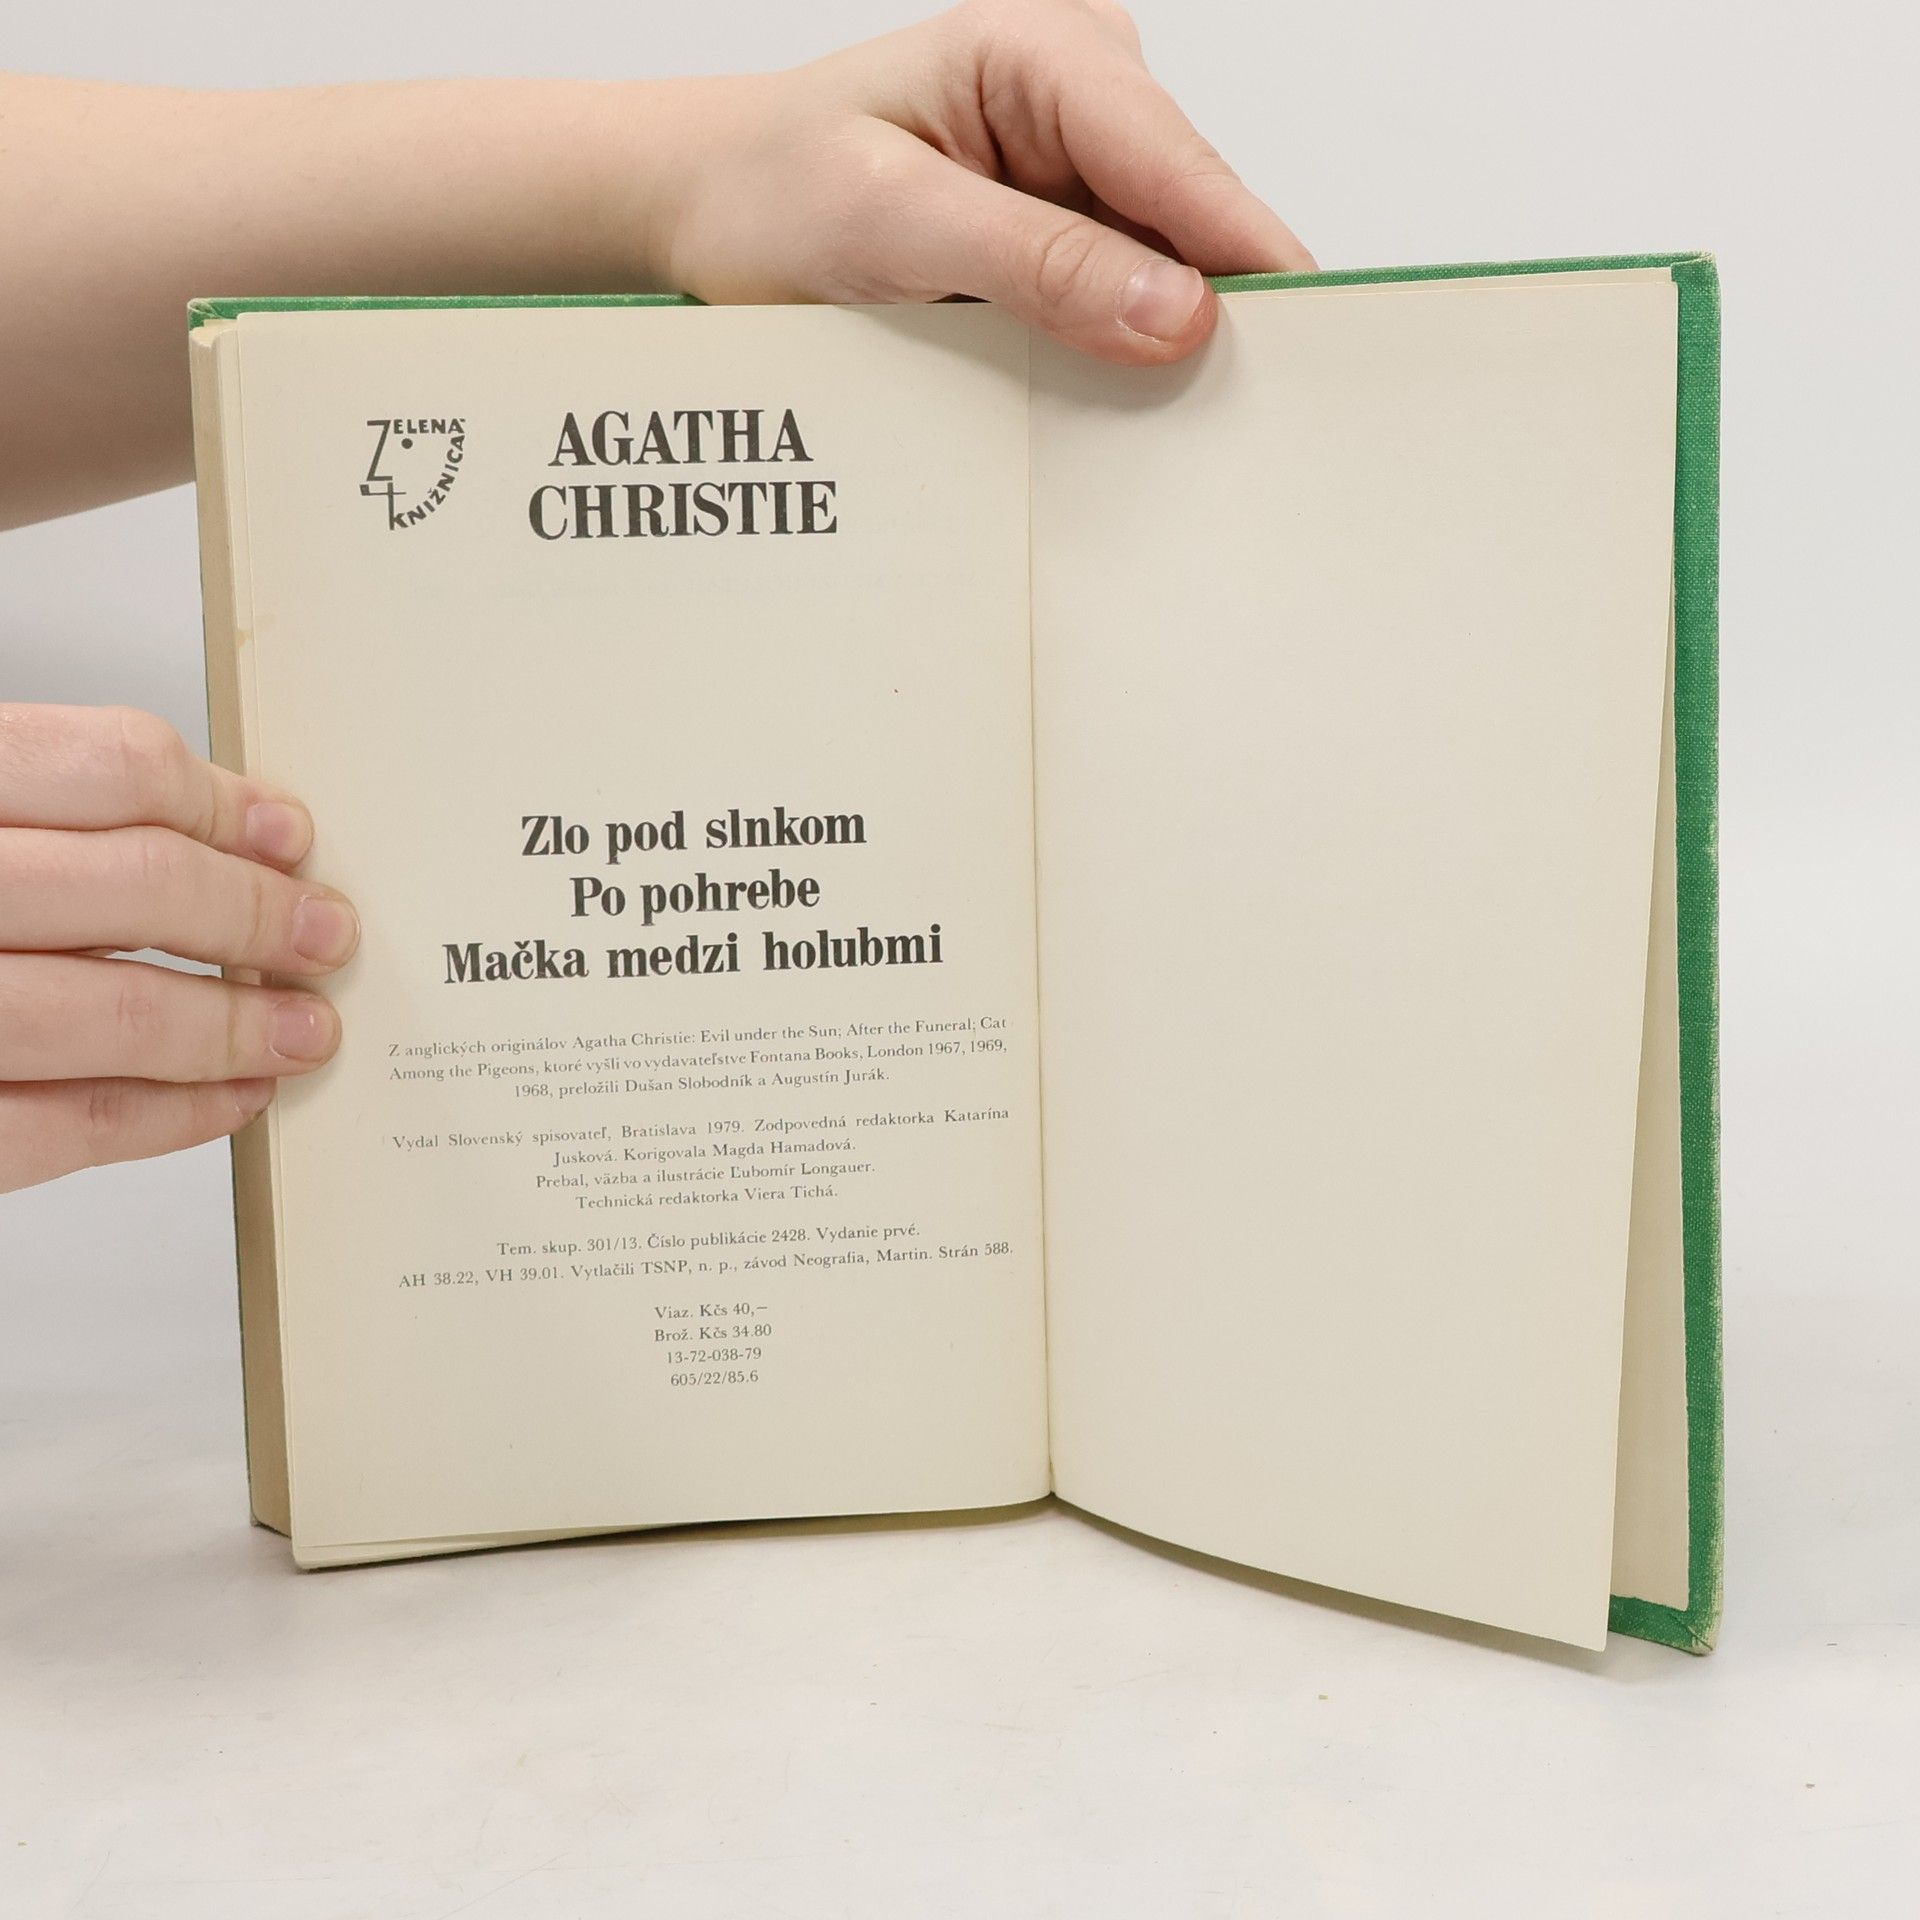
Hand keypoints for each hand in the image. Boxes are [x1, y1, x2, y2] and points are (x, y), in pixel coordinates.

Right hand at [0, 704, 356, 1194]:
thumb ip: (38, 811)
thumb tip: (217, 834)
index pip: (110, 767)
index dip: (223, 805)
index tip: (289, 838)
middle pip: (136, 886)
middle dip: (255, 918)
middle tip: (324, 936)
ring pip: (114, 1013)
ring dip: (233, 1028)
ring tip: (301, 1030)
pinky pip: (68, 1125)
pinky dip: (172, 1117)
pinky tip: (232, 1101)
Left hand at [633, 0, 1314, 363]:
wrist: (704, 207)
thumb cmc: (768, 192)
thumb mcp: (887, 223)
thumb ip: (1034, 264)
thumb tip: (1175, 310)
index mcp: (1040, 50)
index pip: (1177, 161)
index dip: (1246, 257)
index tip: (1309, 344)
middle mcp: (1080, 92)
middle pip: (1191, 216)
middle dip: (1211, 310)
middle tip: (1241, 421)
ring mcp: (1078, 161)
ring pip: (1166, 264)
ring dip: (1164, 343)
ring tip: (1176, 428)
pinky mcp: (1063, 226)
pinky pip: (1122, 295)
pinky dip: (1121, 352)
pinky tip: (1118, 404)